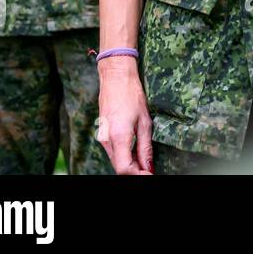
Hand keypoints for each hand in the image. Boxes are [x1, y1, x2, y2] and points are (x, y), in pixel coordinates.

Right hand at [97, 57, 153, 174]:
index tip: (150, 174)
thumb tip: (149, 167)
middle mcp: (107, 140)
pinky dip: (125, 156)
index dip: (138, 175)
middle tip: (150, 169)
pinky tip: (136, 151)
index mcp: (118, 137)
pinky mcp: (103, 134)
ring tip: (145, 161)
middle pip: (119, 167)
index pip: (125, 169)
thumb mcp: (145, 122)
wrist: (115, 78)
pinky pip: (113, 152)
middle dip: (135, 171)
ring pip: (116, 160)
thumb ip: (145, 147)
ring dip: (130, 164)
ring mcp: (102, 137)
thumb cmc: (132, 95)